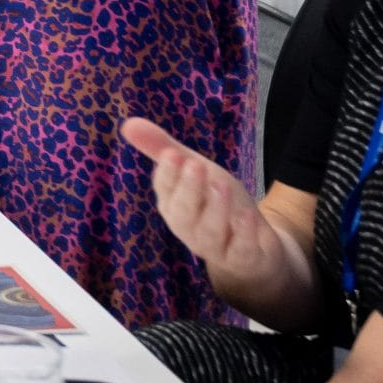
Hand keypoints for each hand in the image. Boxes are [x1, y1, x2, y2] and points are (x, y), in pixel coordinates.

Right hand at [123, 117, 284, 276]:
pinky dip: (244, 234)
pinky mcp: (242, 259)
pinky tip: (247, 215)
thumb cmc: (216, 204)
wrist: (254, 249)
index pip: (164, 188)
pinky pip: (240, 250)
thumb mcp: (196, 171)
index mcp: (172, 204)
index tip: (172, 153)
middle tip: (195, 164)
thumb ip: (165, 149)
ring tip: (222, 186)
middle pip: (182, 212)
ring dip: (215, 210)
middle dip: (188, 189)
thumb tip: (128, 123)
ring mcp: (214, 247)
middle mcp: (188, 228)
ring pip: (209, 233)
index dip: (168, 173)